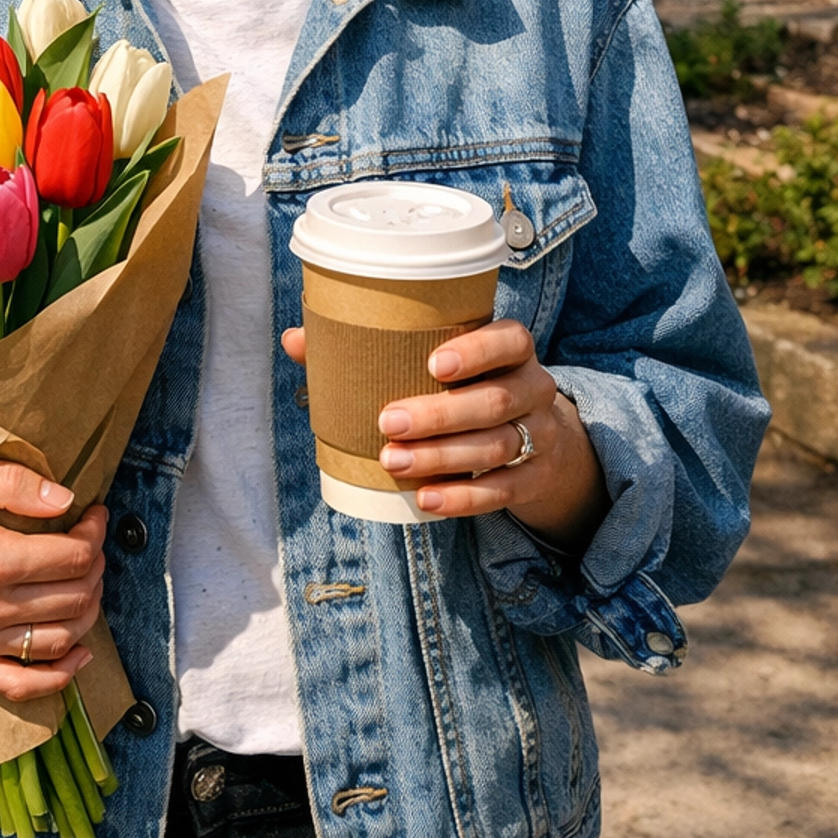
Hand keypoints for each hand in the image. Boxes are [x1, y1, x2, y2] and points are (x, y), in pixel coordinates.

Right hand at [0, 449, 106, 701]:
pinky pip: (19, 685)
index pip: (72, 557)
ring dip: (87, 613)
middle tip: (91, 544)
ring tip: (85, 582)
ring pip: (57, 641)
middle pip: (72, 598)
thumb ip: (14, 483)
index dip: (94, 534)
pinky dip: (58, 678)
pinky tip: (78, 654)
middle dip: (95, 569)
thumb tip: (68, 498)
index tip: (94, 513)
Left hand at [281, 320, 608, 549]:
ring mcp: (540, 434)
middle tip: (388, 423)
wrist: (533, 434)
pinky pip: (505, 491)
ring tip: (393, 462)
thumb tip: (296, 339)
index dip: (477, 351)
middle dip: (440, 415)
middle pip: (495, 401)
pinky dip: (465, 498)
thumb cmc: (465, 384)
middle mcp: (534, 386)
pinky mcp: (535, 478)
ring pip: (497, 447)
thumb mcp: (436, 358)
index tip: (433, 364)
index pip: (510, 339)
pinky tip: (426, 498)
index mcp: (511, 347)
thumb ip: (369, 346)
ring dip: (442, 457)